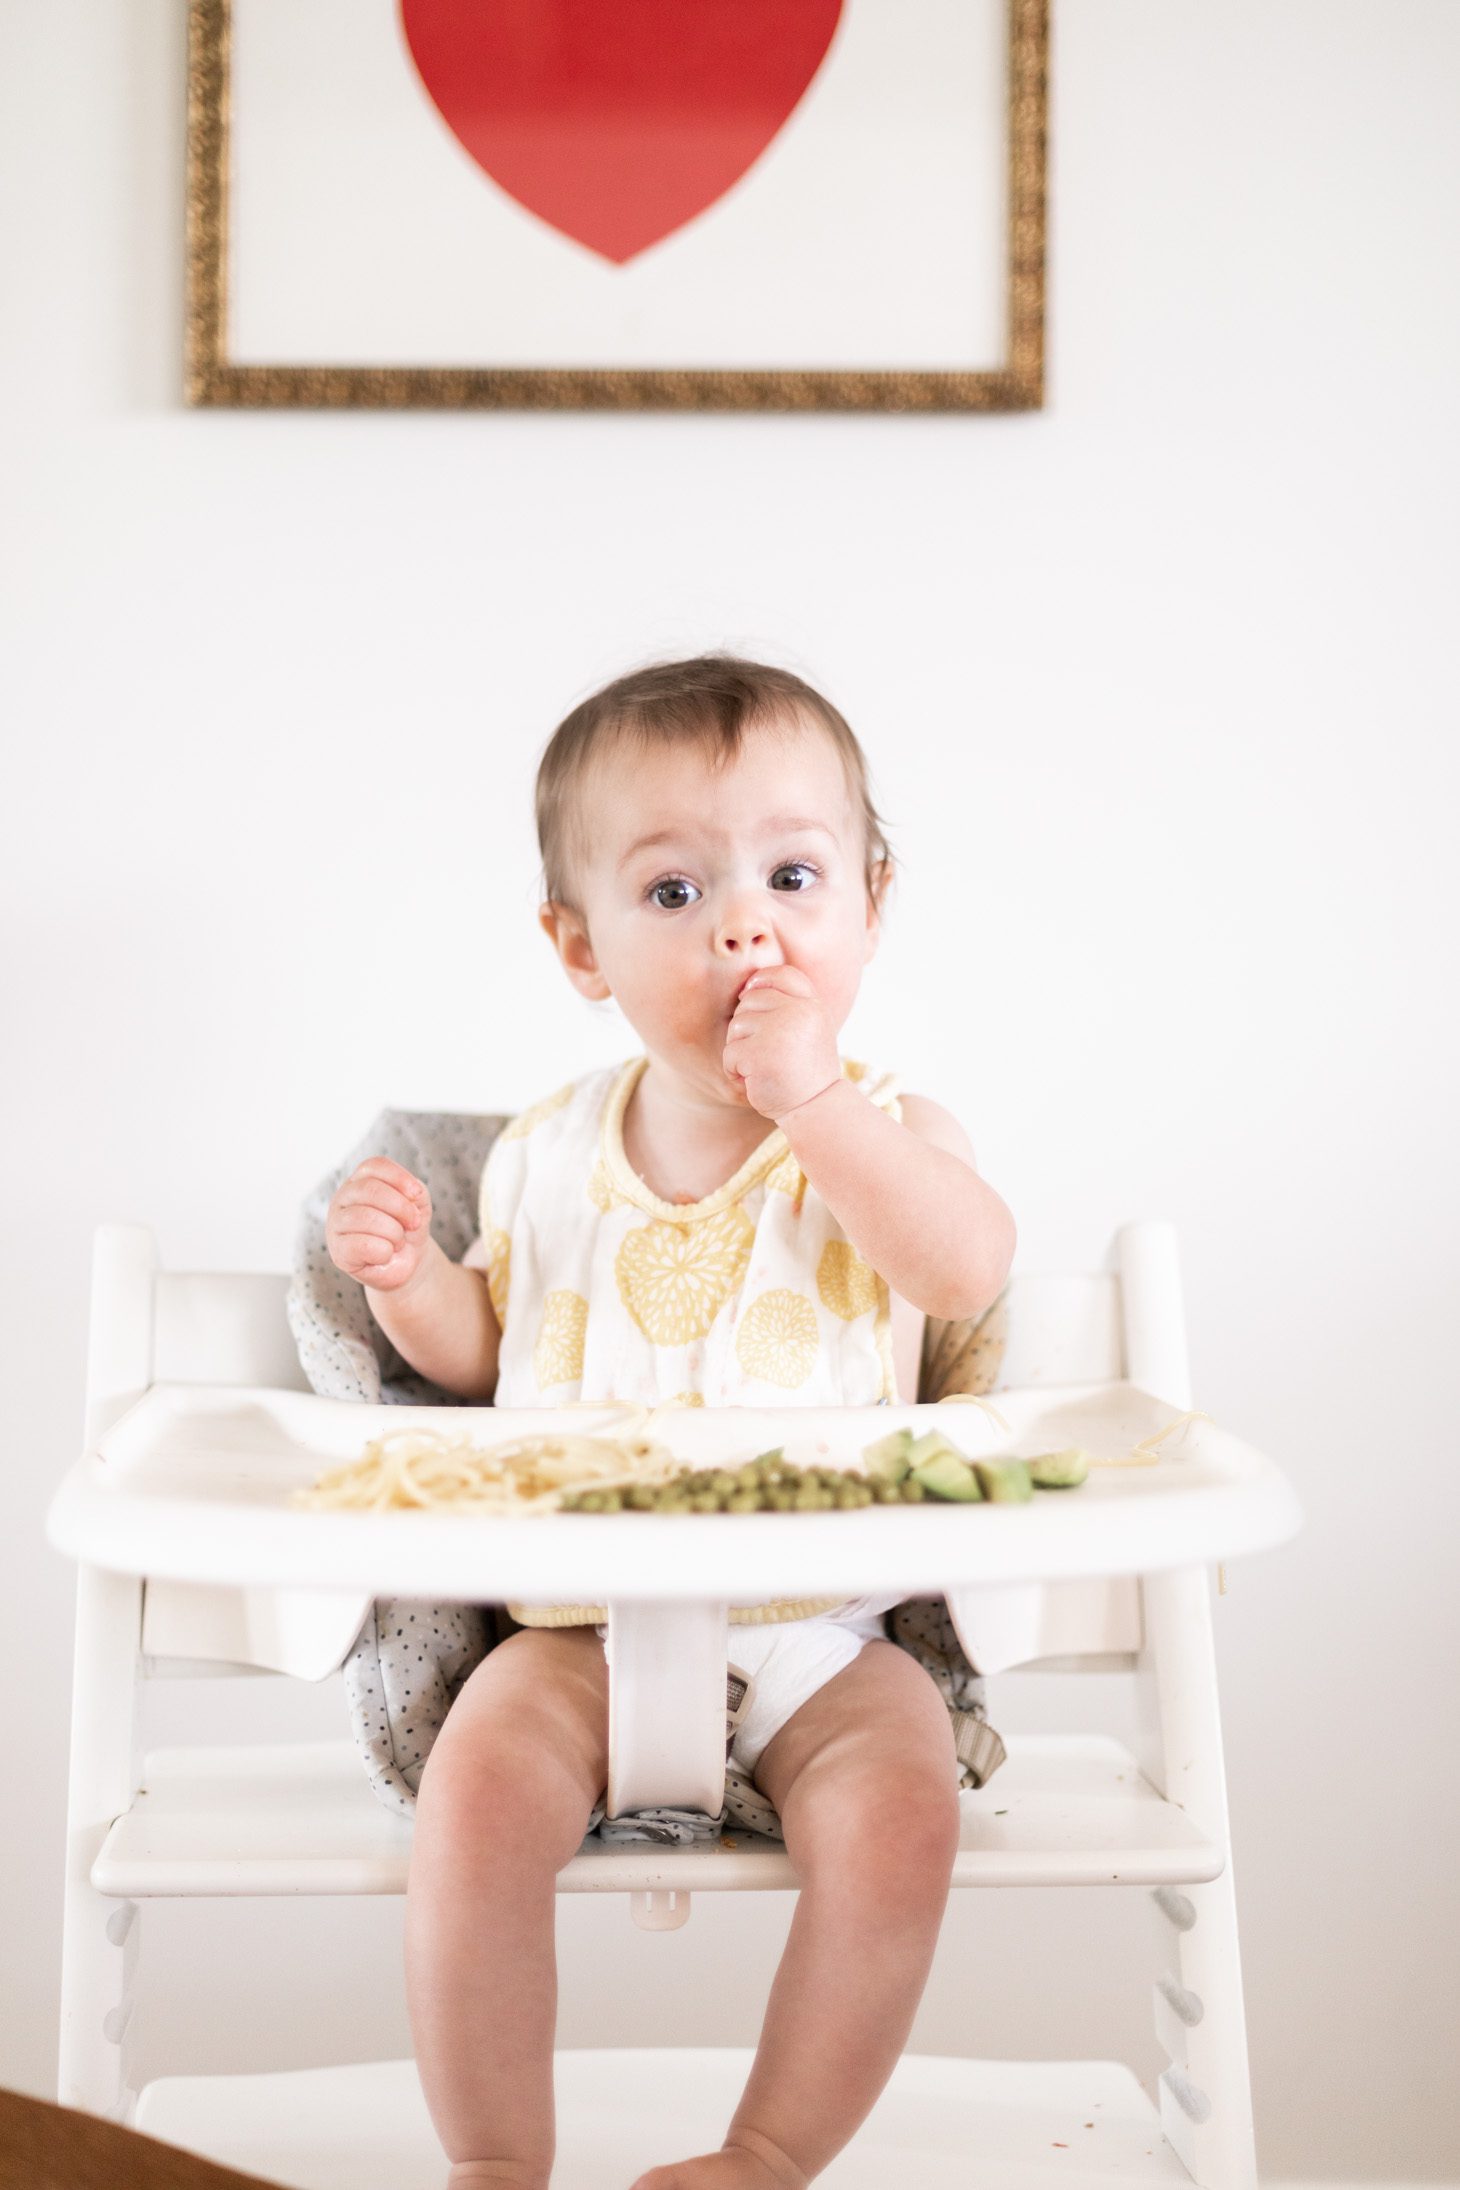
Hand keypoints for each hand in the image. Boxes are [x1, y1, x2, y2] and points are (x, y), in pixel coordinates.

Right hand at [325, 1157, 433, 1292]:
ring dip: (394, 1232)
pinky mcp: (339, 1251)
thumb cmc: (408, 1228)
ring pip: (366, 1217)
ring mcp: (337, 1224)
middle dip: (401, 1208)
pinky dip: (384, 1251)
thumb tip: (410, 1195)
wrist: (407, 1261)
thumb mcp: (418, 1204)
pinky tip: (385, 1254)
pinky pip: (363, 1244)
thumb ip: (415, 1192)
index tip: (417, 1195)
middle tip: (414, 1223)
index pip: (374, 1166)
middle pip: (370, 1190)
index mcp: (360, 1181)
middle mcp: (343, 1198)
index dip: (399, 1178)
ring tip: (398, 1241)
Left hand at [722, 966, 841, 1120]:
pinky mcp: (759, 1053)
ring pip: (736, 1026)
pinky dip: (735, 1070)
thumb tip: (748, 986)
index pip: (782, 975)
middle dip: (748, 1026)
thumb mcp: (809, 1029)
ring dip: (740, 1049)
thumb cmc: (806, 1069)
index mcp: (812, 1005)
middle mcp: (799, 1012)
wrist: (816, 1107)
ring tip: (762, 1067)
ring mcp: (779, 1031)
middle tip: (766, 1052)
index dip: (761, 982)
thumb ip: (789, 1004)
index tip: (752, 998)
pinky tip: (755, 1081)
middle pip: (751, 1001)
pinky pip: (730, 1053)